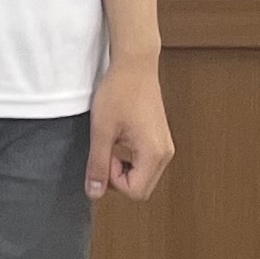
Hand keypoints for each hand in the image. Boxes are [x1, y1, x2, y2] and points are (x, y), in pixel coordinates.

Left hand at [87, 59, 173, 200]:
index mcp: (154, 153)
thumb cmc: (119, 91)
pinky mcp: (160, 140)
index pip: (135, 192)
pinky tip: (119, 138)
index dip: (113, 180)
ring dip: (122, 167)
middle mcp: (165, 154)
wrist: (135, 65)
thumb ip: (98, 164)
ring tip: (112, 140)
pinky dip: (129, 159)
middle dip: (118, 176)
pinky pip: (144, 164)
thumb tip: (94, 193)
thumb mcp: (102, 130)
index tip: (104, 154)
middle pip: (141, 188)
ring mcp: (165, 147)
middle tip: (106, 148)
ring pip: (142, 176)